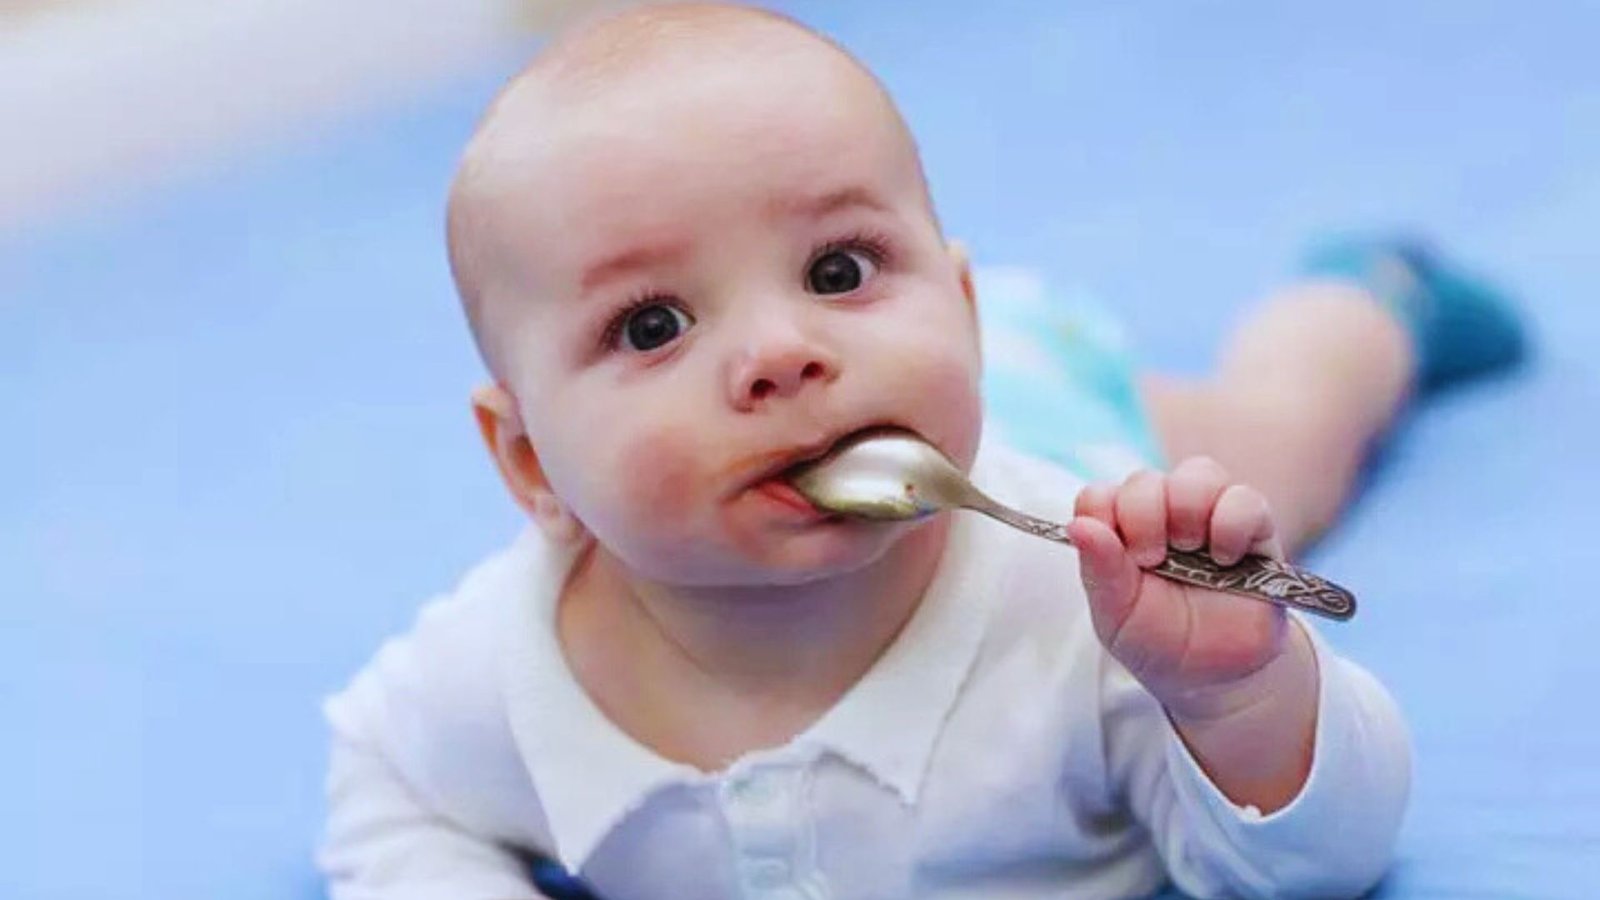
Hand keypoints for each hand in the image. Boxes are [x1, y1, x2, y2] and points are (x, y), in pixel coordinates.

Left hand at [1067, 457, 1291, 721]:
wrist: (1217, 676)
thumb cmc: (1160, 642)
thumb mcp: (1118, 617)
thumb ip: (1100, 571)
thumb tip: (1078, 526)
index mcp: (1119, 532)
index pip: (1098, 496)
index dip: (1104, 519)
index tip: (1120, 559)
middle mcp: (1161, 515)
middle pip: (1145, 480)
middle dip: (1144, 518)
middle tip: (1154, 561)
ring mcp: (1208, 516)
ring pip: (1198, 473)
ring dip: (1188, 510)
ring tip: (1193, 551)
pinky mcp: (1254, 528)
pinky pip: (1246, 498)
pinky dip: (1232, 523)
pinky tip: (1226, 559)